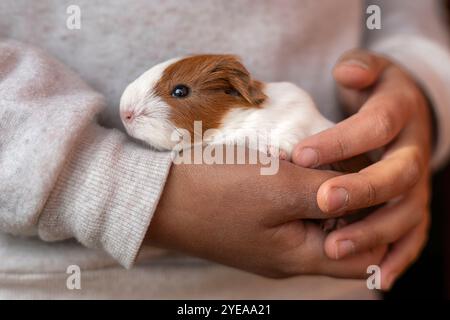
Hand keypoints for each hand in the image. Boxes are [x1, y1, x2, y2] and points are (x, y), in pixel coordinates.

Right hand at [146, 149, 384, 278]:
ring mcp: (270, 242)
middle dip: (352, 201)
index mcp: (299, 257)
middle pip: (342, 236)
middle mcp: (288, 257)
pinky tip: (292, 166)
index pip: (366, 256)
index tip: (376, 181)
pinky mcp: (254, 226)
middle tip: (347, 164)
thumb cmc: (215, 191)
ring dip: (323, 192)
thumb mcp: (279, 187)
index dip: (381, 220)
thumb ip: (329, 191)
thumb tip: (366, 187)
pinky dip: (300, 191)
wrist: (158, 198)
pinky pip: (291, 213)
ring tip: (320, 161)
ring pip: (316, 221)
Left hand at [292, 49, 431, 289]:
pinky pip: (413, 236)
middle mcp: (415, 151)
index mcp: (402, 114)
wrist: (403, 113)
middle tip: (324, 202)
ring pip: (407, 213)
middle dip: (362, 190)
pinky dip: (397, 258)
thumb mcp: (369, 72)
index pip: (377, 126)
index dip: (342, 141)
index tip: (302, 155)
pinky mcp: (414, 208)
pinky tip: (376, 277)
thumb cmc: (374, 95)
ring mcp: (418, 184)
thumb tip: (348, 71)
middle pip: (398, 175)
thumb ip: (359, 69)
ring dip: (373, 233)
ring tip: (335, 249)